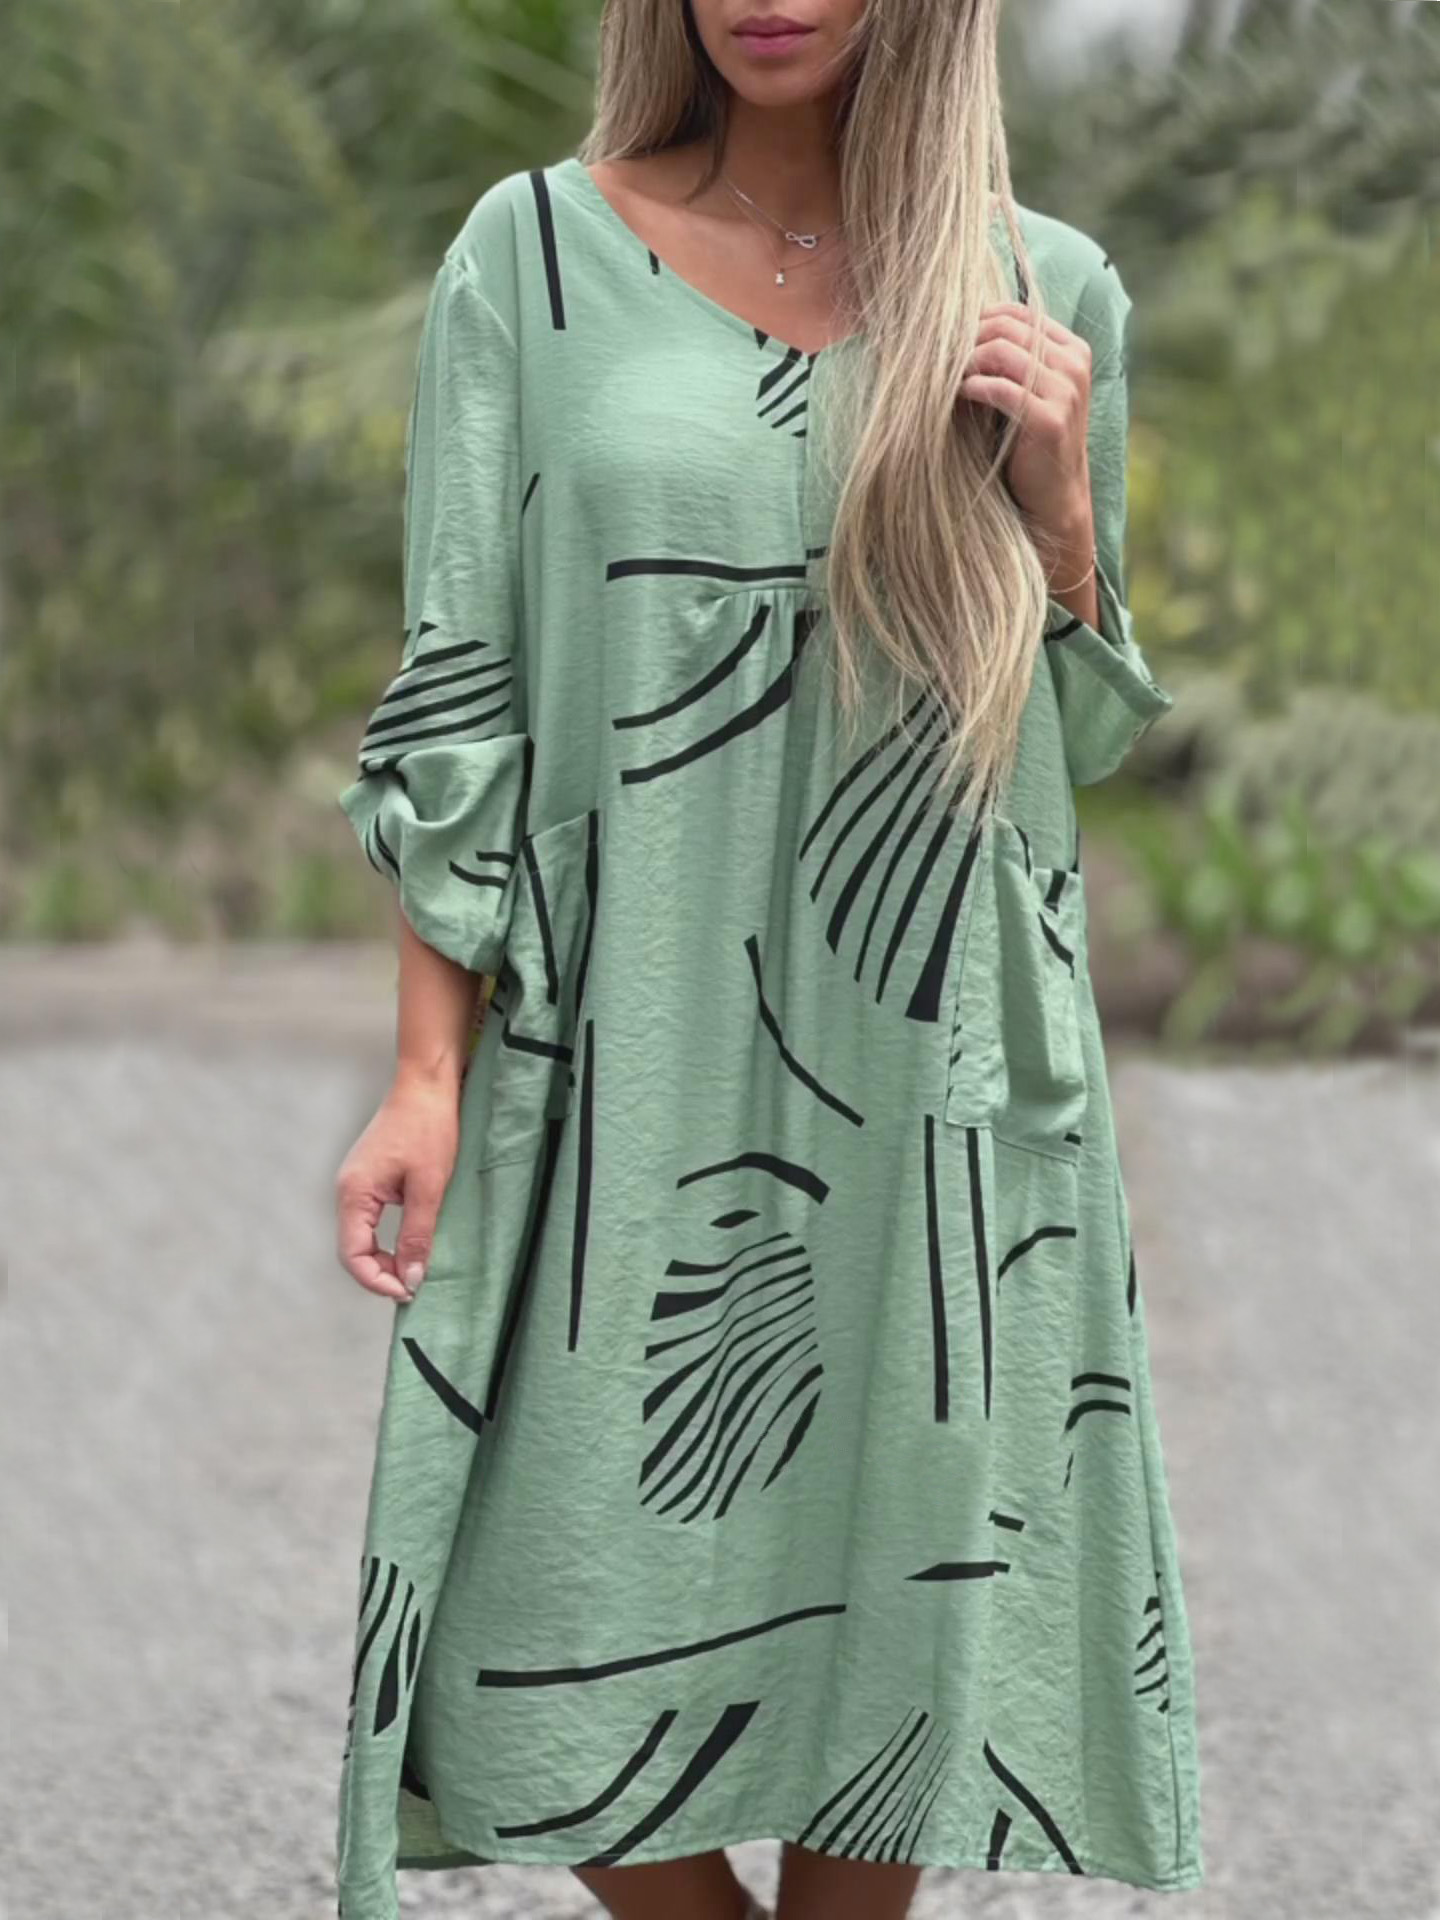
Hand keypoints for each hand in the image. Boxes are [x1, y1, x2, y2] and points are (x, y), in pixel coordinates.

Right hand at [335, 1070, 460, 1302]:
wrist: (428, 1083)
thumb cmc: (429, 1128)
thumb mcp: (429, 1186)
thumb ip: (417, 1234)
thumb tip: (411, 1278)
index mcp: (354, 1193)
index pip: (352, 1255)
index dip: (377, 1280)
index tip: (408, 1291)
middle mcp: (347, 1190)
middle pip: (353, 1249)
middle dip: (381, 1272)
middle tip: (416, 1284)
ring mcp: (357, 1183)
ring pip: (362, 1236)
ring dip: (386, 1256)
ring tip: (416, 1268)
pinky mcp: (370, 1177)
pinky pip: (371, 1219)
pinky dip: (388, 1238)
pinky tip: (411, 1242)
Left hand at [959, 301, 1096, 579]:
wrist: (1053, 497)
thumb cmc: (1029, 442)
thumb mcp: (1026, 391)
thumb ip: (1009, 358)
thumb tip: (956, 328)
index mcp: (1072, 349)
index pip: (1018, 313)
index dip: (979, 320)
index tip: (950, 339)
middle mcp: (1074, 364)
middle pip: (1008, 327)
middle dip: (968, 339)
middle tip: (940, 358)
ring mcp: (1066, 391)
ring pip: (1002, 352)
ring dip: (966, 363)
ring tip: (945, 379)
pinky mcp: (1049, 420)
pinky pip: (1001, 389)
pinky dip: (972, 388)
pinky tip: (958, 397)